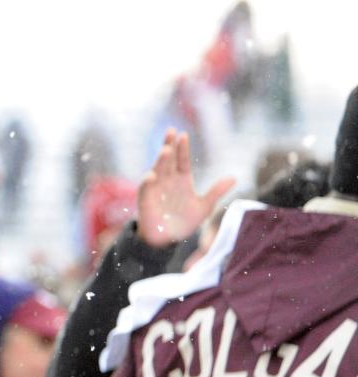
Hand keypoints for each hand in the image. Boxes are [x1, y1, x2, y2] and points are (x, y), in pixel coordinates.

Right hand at [137, 129, 234, 247]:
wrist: (168, 240)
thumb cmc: (184, 222)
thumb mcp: (204, 207)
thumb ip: (216, 192)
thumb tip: (234, 178)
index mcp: (181, 179)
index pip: (181, 159)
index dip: (182, 148)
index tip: (183, 135)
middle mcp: (167, 180)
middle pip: (168, 159)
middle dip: (168, 145)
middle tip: (170, 131)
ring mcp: (156, 188)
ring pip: (157, 170)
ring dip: (160, 160)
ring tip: (165, 150)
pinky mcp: (146, 200)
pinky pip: (146, 189)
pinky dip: (148, 182)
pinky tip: (152, 176)